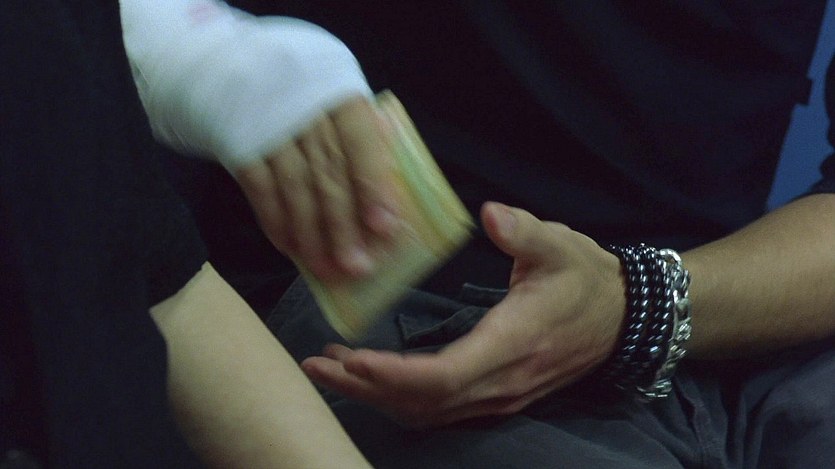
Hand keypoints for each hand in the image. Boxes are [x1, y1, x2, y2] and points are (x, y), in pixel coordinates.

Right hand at [235, 95, 401, 282]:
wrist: (226, 64)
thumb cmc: (299, 86)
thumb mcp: (335, 89)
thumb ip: (363, 129)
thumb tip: (390, 178)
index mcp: (337, 91)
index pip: (361, 142)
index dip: (373, 186)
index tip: (384, 228)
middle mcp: (302, 107)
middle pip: (328, 174)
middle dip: (344, 226)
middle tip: (357, 267)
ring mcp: (267, 126)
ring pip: (294, 189)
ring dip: (311, 235)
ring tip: (326, 269)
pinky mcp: (238, 144)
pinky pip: (259, 190)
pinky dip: (275, 222)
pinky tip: (290, 249)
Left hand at [301, 202, 627, 426]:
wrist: (621, 319)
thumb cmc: (585, 278)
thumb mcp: (560, 245)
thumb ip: (524, 231)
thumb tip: (491, 213)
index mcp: (512, 341)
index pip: (445, 375)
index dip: (394, 373)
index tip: (351, 357)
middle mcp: (502, 381)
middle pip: (423, 402)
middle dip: (365, 387)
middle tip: (316, 364)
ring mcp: (499, 396)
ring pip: (427, 412)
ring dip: (375, 396)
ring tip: (331, 369)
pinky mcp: (496, 397)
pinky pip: (439, 411)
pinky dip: (399, 399)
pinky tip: (371, 380)